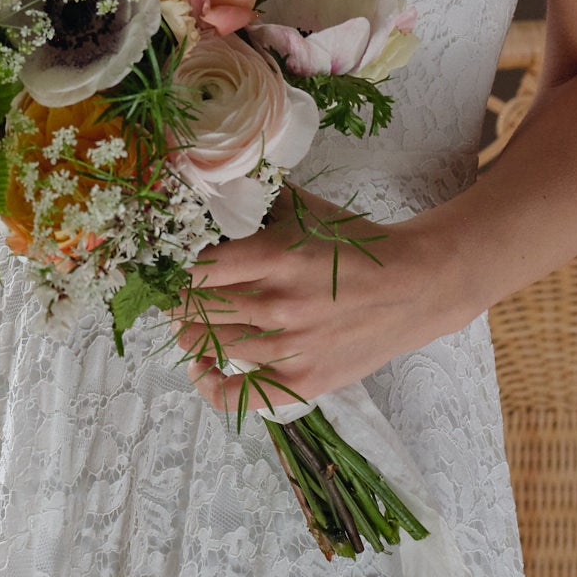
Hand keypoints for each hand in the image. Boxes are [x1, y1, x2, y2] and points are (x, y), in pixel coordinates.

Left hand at [171, 183, 462, 418]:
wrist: (414, 286)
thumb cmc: (353, 244)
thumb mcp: (302, 209)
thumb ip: (255, 199)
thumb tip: (206, 180)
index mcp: (271, 257)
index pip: (193, 269)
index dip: (169, 268)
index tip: (162, 262)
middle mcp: (276, 305)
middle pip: (195, 308)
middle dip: (173, 299)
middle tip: (168, 289)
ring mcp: (290, 348)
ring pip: (212, 346)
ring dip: (188, 332)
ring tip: (186, 318)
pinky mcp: (306, 380)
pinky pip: (244, 396)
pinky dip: (212, 387)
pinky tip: (201, 370)